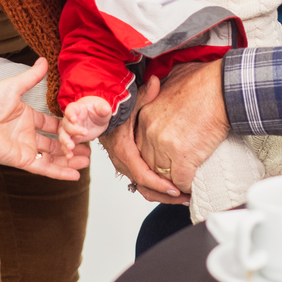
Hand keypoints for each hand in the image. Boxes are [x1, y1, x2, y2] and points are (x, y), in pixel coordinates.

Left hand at [0, 59, 89, 179]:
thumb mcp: (15, 86)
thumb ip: (32, 77)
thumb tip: (43, 61)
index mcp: (26, 117)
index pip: (49, 124)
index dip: (64, 127)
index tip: (79, 128)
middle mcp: (26, 134)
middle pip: (53, 143)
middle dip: (70, 146)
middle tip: (86, 148)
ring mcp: (25, 148)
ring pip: (51, 157)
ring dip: (68, 160)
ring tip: (85, 161)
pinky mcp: (22, 160)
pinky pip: (44, 168)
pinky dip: (59, 173)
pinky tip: (74, 175)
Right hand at [59, 96, 112, 153]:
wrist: (99, 119)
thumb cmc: (98, 110)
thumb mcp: (102, 107)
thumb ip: (103, 108)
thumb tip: (105, 109)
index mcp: (77, 108)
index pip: (71, 109)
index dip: (70, 114)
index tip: (73, 119)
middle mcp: (70, 119)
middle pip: (66, 124)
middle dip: (72, 130)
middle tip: (80, 136)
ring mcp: (70, 130)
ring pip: (63, 135)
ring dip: (65, 142)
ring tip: (70, 148)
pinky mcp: (73, 139)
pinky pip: (67, 145)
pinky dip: (67, 151)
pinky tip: (70, 156)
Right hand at [98, 76, 187, 203]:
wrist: (96, 115)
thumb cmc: (114, 109)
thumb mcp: (130, 101)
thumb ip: (144, 94)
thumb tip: (156, 83)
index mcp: (122, 149)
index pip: (142, 174)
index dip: (159, 184)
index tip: (176, 189)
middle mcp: (122, 161)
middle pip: (144, 187)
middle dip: (165, 195)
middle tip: (185, 198)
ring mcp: (124, 165)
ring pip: (143, 187)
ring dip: (162, 194)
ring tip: (182, 196)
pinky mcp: (128, 165)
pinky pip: (142, 181)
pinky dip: (156, 187)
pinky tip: (171, 188)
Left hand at [135, 60, 229, 193]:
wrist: (221, 86)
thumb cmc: (204, 81)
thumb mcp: (172, 80)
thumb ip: (161, 90)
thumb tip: (161, 88)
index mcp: (146, 115)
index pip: (141, 145)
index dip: (153, 156)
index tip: (163, 161)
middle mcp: (150, 131)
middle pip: (149, 162)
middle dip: (161, 173)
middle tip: (172, 178)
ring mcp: (165, 144)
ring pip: (163, 175)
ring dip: (174, 183)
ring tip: (183, 185)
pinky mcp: (183, 155)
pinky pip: (181, 180)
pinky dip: (188, 186)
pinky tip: (193, 185)